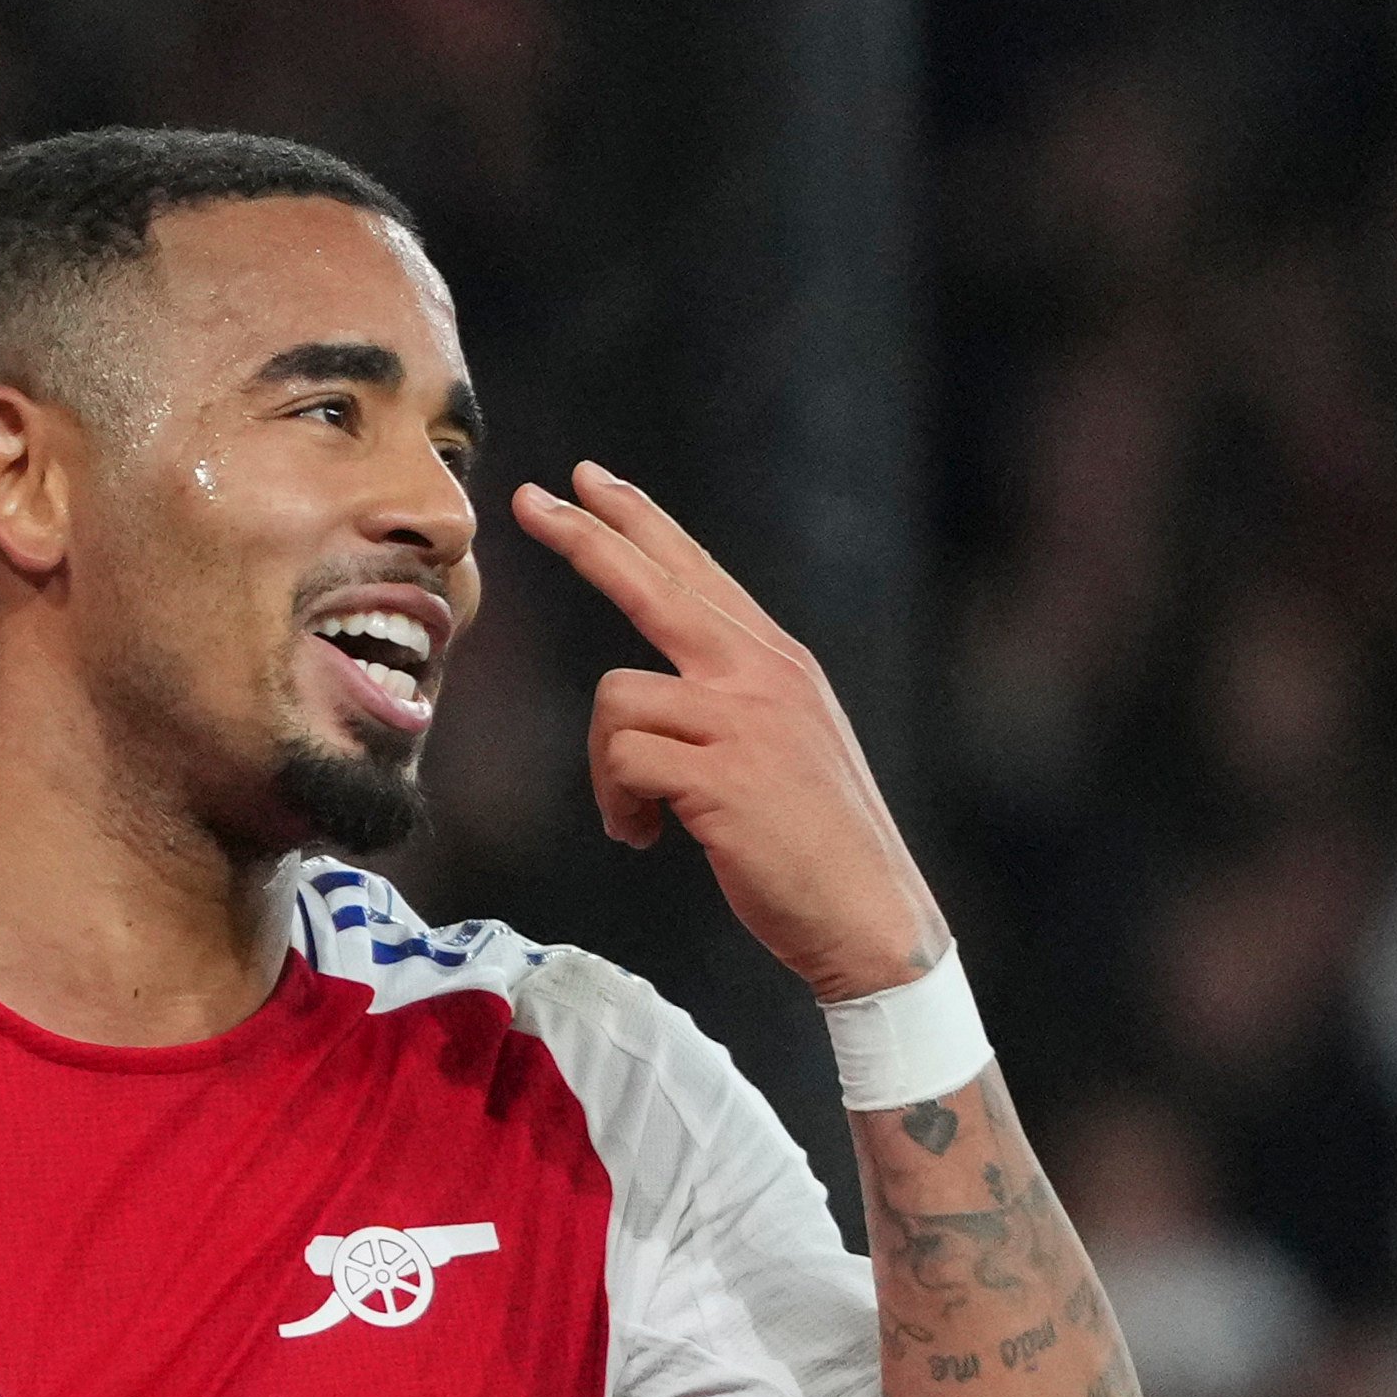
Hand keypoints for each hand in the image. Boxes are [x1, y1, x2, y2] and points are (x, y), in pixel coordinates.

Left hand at [513, 462, 946, 1002]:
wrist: (871, 915)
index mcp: (778, 663)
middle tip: (525, 501)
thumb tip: (659, 698)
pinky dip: (619, 806)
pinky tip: (647, 836)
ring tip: (636, 817)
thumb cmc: (820, 846)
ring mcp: (743, 722)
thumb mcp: (789, 744)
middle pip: (652, 585)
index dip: (640, 522)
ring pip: (616, 699)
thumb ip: (736, 703)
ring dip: (606, 768)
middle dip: (583, 539)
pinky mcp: (721, 777)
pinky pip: (622, 763)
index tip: (588, 481)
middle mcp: (762, 675)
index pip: (698, 572)